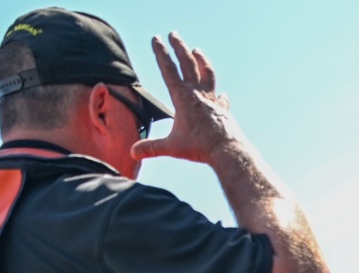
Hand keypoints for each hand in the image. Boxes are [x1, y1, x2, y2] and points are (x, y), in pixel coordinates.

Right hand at [132, 32, 237, 164]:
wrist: (226, 150)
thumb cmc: (199, 148)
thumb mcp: (172, 147)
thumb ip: (152, 148)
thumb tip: (133, 153)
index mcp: (182, 97)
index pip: (168, 69)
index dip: (161, 53)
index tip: (156, 39)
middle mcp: (198, 93)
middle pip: (188, 63)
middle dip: (179, 47)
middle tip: (173, 34)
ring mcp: (212, 100)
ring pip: (206, 73)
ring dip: (201, 60)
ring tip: (197, 50)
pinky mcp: (223, 110)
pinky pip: (221, 99)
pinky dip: (220, 96)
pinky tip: (222, 94)